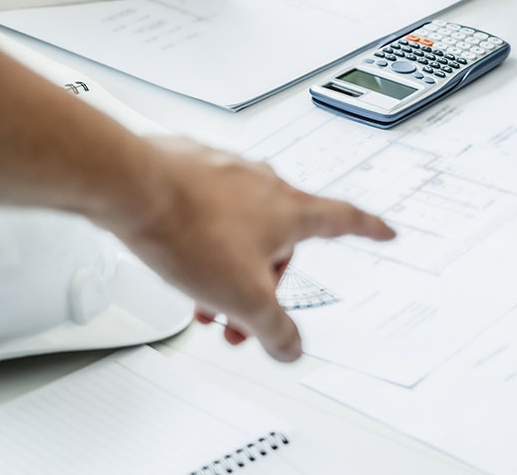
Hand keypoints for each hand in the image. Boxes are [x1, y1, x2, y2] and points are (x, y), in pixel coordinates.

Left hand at [102, 137, 394, 361]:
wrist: (131, 187)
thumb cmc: (189, 229)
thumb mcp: (242, 298)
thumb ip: (273, 327)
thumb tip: (290, 347)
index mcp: (290, 210)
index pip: (345, 220)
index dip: (369, 230)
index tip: (384, 231)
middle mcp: (264, 184)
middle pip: (282, 239)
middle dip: (265, 279)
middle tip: (242, 313)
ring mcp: (227, 173)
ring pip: (241, 226)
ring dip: (229, 263)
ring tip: (200, 291)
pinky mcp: (191, 169)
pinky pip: (209, 208)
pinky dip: (202, 236)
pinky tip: (179, 252)